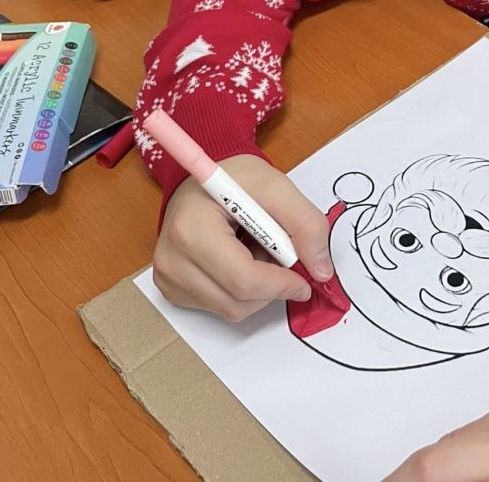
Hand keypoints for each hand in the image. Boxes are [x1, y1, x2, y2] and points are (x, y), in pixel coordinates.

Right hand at [153, 155, 332, 321]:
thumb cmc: (237, 178)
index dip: (281, 285)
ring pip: (230, 310)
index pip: (242, 279)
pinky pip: (218, 307)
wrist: (206, 177)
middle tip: (279, 254)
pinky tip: (240, 260)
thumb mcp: (278, 187)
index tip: (305, 280)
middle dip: (270, 286)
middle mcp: (170, 258)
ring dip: (257, 290)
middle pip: (236, 302)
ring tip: (258, 252)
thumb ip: (306, 224)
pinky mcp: (170, 288)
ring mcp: (167, 276)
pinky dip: (239, 291)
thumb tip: (321, 270)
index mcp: (191, 229)